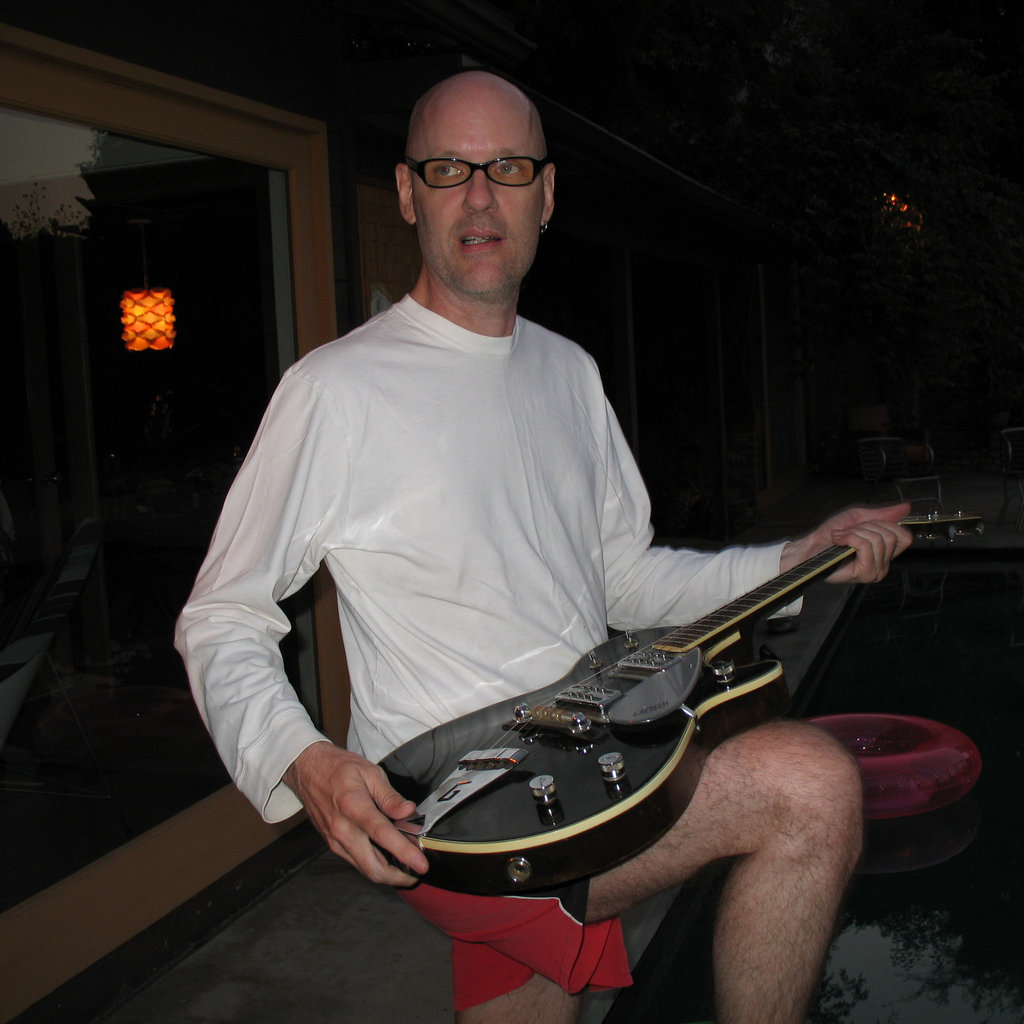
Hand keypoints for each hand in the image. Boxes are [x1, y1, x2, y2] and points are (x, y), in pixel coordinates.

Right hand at [284, 741, 427, 885]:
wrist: (307, 770)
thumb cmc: (338, 768)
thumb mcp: (370, 772)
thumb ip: (390, 796)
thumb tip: (408, 812)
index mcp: (353, 807)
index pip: (383, 835)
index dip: (405, 853)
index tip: (421, 864)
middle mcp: (342, 829)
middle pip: (373, 867)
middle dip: (399, 877)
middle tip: (418, 871)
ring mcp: (335, 840)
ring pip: (365, 869)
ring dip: (388, 874)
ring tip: (407, 864)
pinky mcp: (333, 844)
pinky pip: (356, 862)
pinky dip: (375, 865)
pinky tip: (388, 856)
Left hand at [780, 503, 912, 582]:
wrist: (810, 546)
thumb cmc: (829, 535)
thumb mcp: (858, 517)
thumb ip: (883, 514)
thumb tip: (906, 507)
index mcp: (885, 553)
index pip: (905, 537)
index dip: (887, 524)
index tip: (866, 524)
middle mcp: (883, 564)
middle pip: (889, 536)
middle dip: (865, 527)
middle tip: (848, 532)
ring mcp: (875, 571)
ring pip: (877, 540)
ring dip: (854, 532)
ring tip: (841, 538)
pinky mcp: (863, 573)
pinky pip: (865, 547)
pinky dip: (850, 538)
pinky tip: (839, 542)